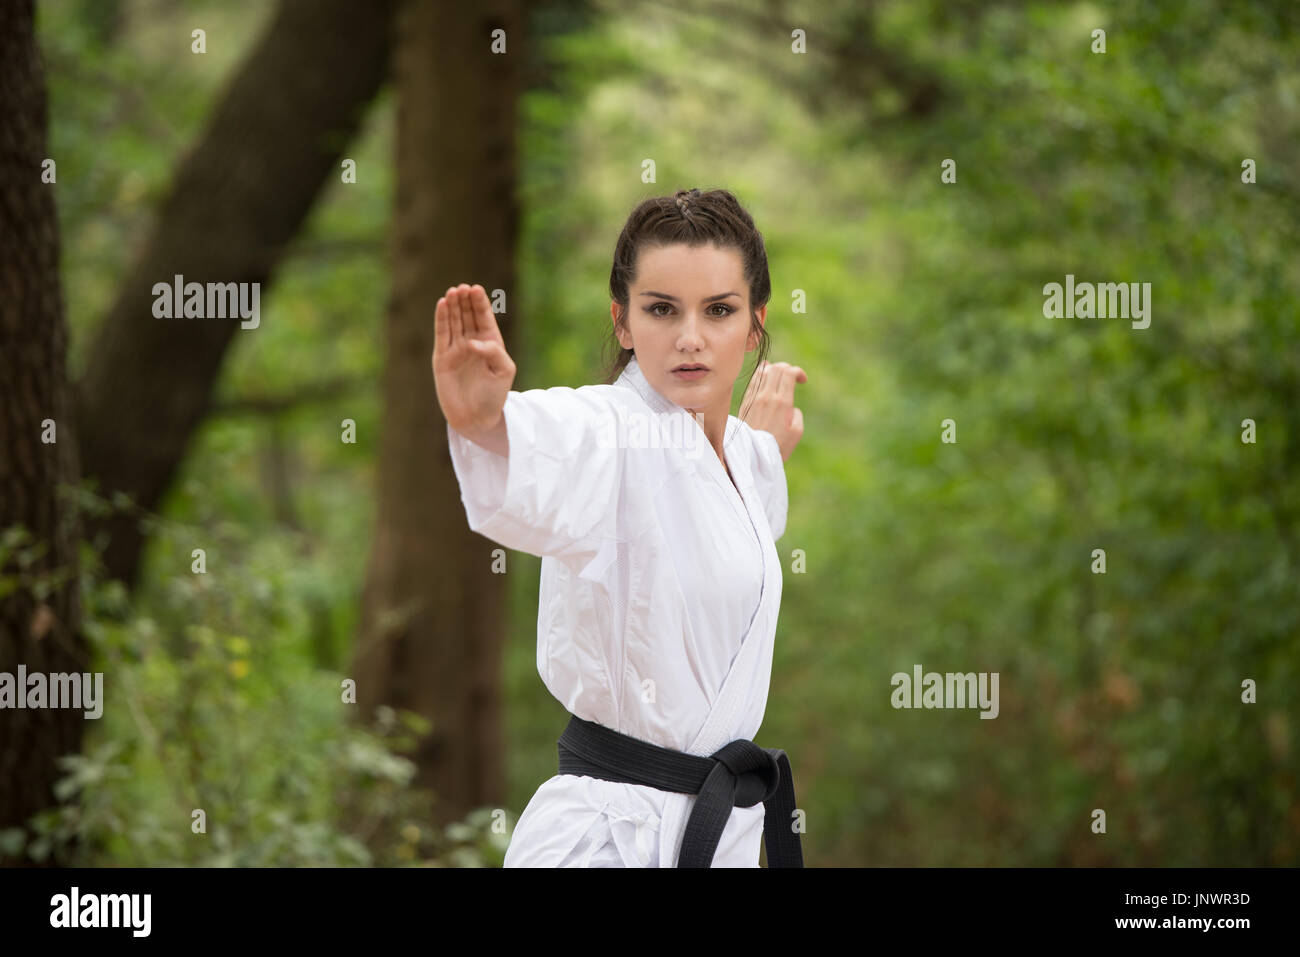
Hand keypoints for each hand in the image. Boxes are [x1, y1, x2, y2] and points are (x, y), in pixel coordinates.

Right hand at [433, 284, 515, 444]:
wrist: (477, 418)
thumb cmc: (494, 396)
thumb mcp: (504, 371)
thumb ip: (494, 352)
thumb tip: (471, 343)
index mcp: (490, 343)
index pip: (484, 317)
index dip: (479, 303)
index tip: (476, 289)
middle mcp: (472, 343)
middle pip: (467, 315)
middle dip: (465, 301)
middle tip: (462, 288)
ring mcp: (456, 349)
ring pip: (453, 322)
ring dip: (452, 306)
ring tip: (452, 292)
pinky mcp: (442, 358)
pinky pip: (441, 334)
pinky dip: (441, 319)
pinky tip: (442, 304)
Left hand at [740, 361, 806, 461]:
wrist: (751, 455)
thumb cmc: (776, 447)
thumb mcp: (796, 433)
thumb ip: (797, 414)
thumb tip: (790, 407)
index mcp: (782, 402)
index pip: (789, 372)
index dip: (799, 371)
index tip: (803, 380)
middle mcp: (767, 396)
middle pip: (777, 368)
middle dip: (788, 368)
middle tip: (792, 378)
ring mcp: (754, 398)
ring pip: (764, 371)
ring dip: (774, 369)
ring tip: (780, 377)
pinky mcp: (746, 401)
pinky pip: (754, 380)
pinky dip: (762, 374)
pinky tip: (766, 377)